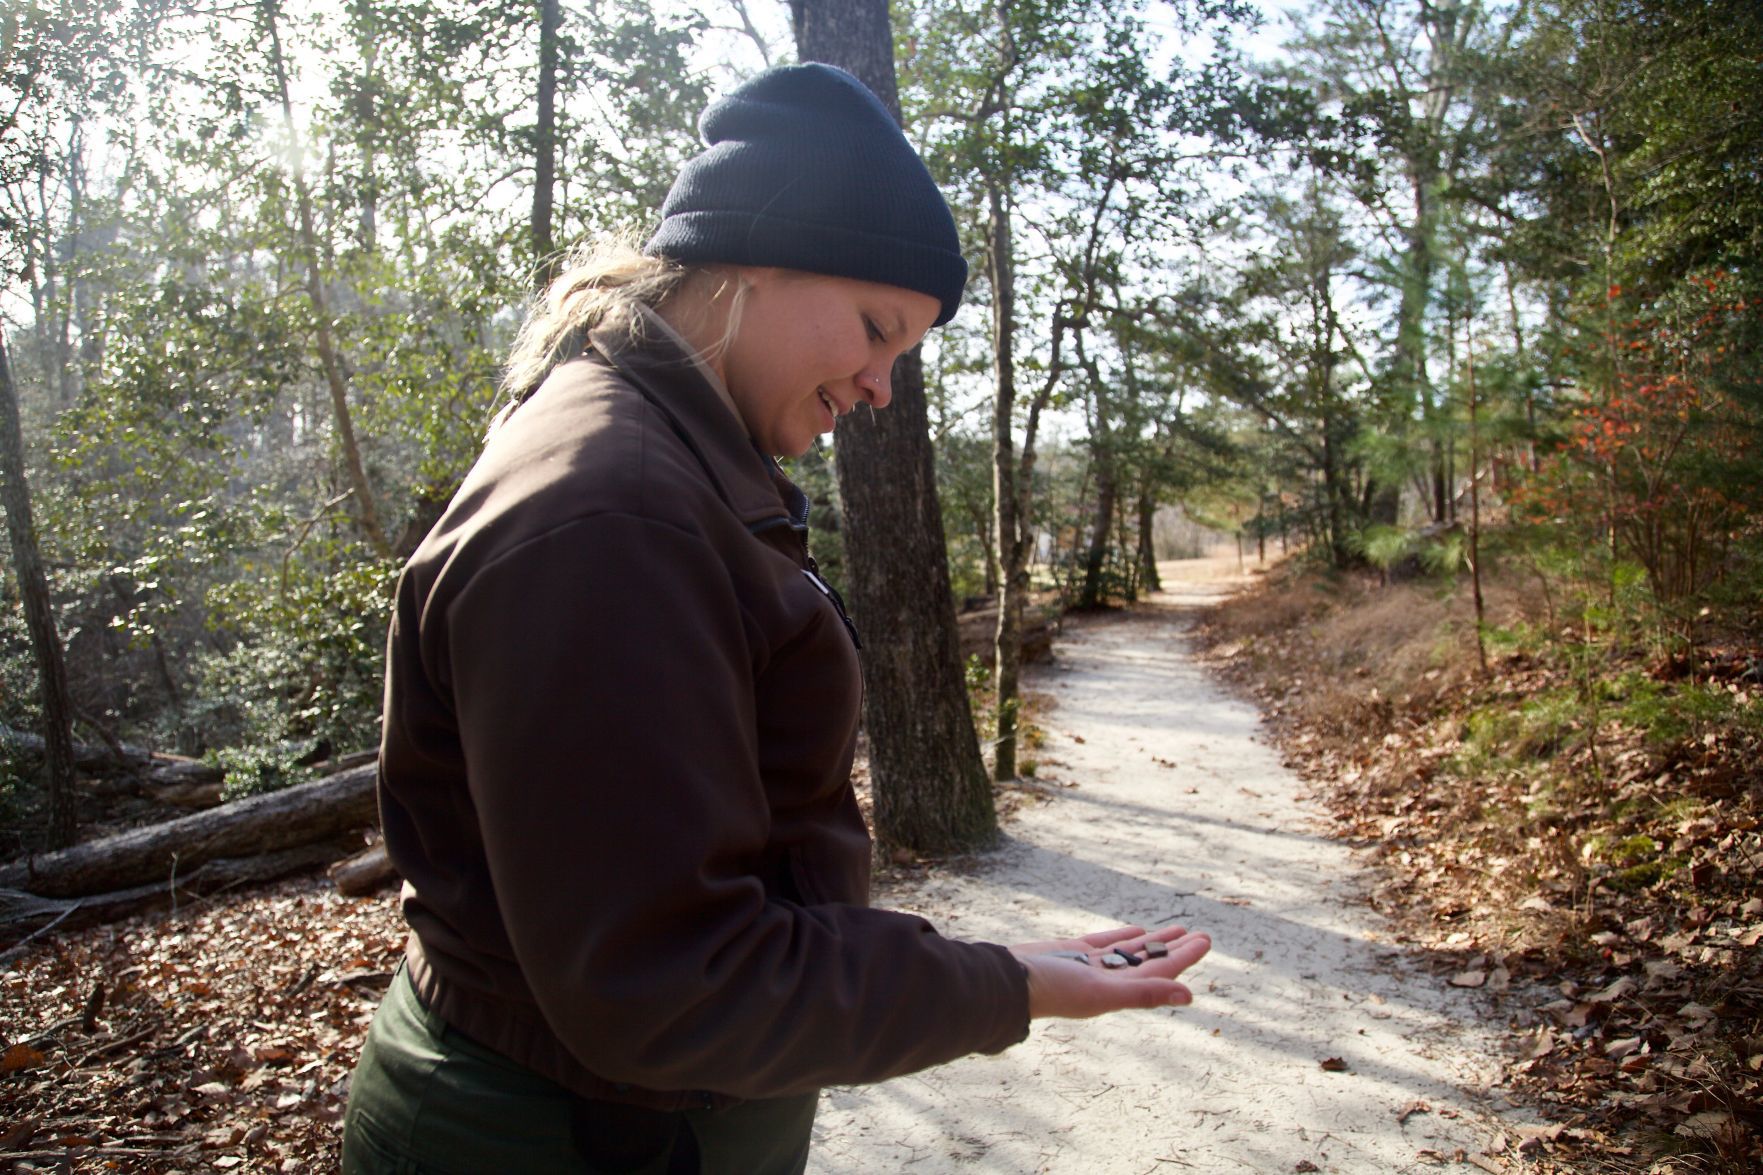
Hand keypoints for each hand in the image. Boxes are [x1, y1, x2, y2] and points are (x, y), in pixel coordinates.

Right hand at [1009, 924, 1210, 1019]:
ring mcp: (1089, 965)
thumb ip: (1145, 992)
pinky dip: (1122, 936)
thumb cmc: (1053, 989)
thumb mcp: (1103, 992)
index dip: (1184, 957)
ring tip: (1176, 930)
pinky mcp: (1071, 951)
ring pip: (1130, 950)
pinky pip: (1105, 942)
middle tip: (1200, 934)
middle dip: (1174, 948)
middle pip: (1150, 961)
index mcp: (1118, 991)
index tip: (1204, 940)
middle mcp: (1107, 979)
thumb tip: (1188, 996)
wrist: (1007, 980)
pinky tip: (1136, 930)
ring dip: (1153, 941)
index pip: (1160, 971)